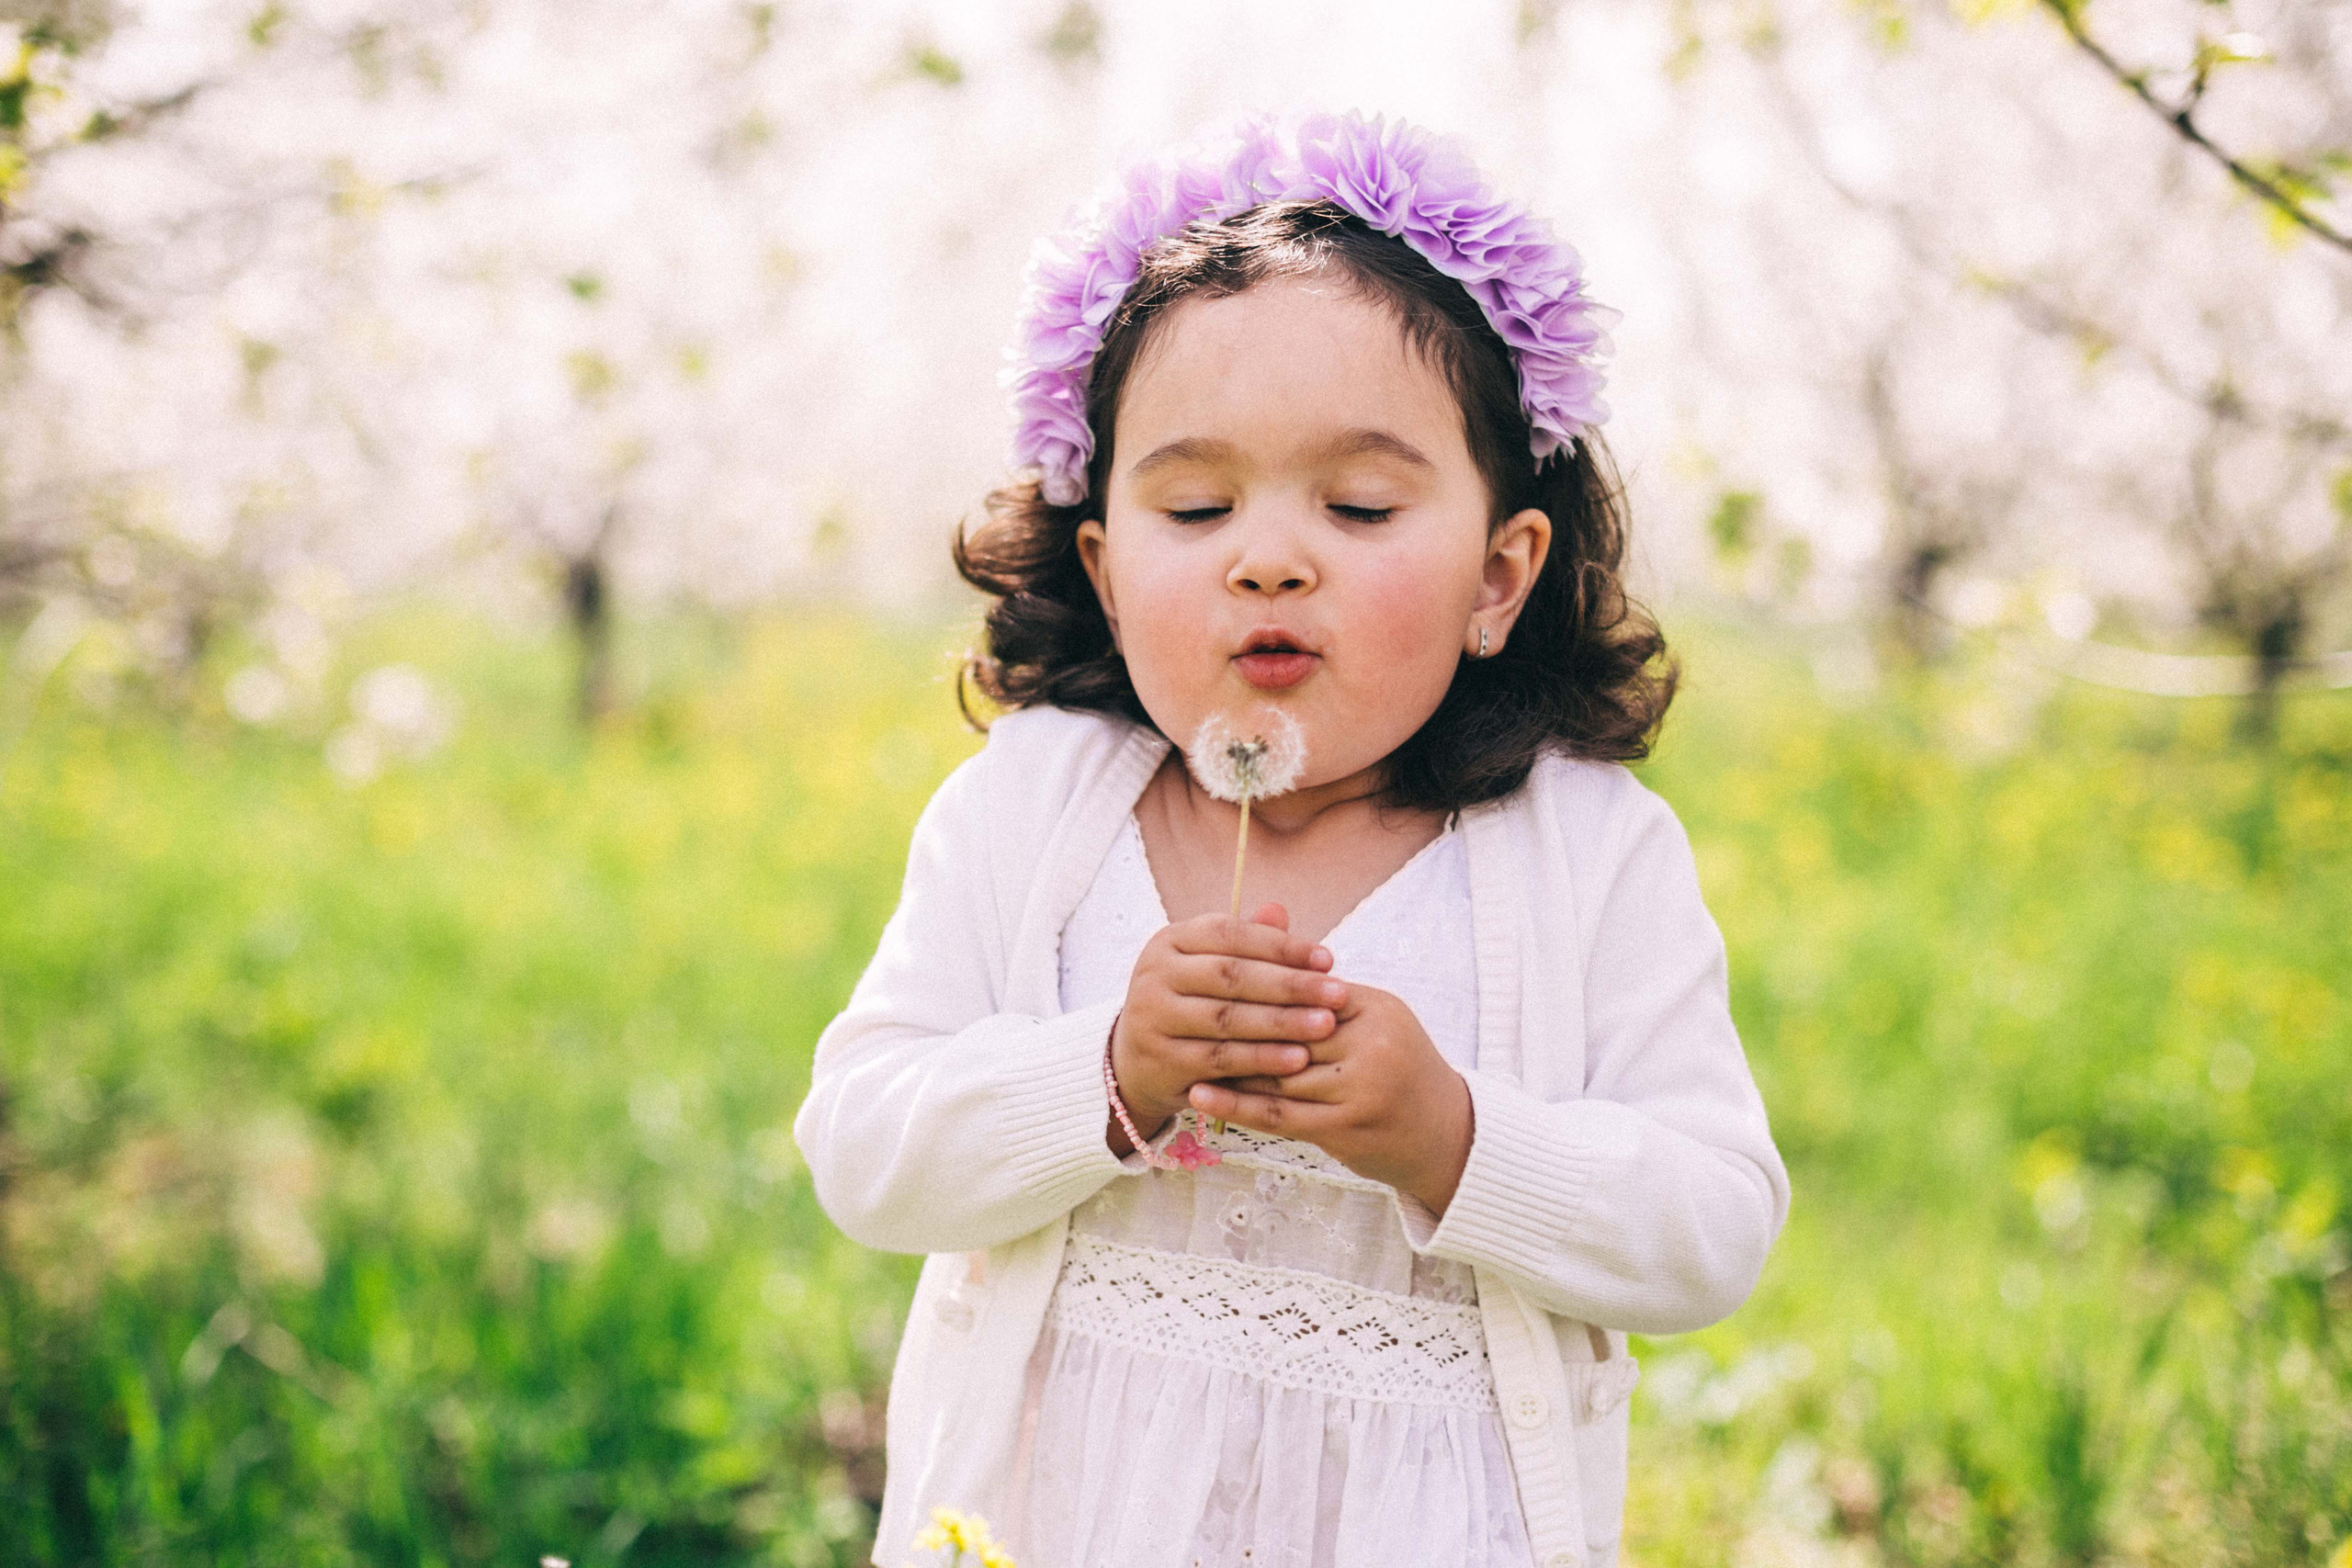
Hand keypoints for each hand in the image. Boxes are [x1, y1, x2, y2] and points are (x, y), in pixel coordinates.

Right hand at [1107, 902, 1344, 1149]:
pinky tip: (1298, 1059)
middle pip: (1231, 976)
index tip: (1328, 959)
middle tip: (1338, 993)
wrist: (1136, 1061)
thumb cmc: (1189, 1003)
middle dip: (1290, 984)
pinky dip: (1262, 1059)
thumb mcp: (1210, 967)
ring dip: (1283, 1023)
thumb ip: (1246, 942)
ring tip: (1326, 1024)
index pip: (1231, 934)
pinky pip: (1220, 1058)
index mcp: (1169, 940)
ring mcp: (1152, 1018)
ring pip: (1227, 1018)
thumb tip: (1280, 910)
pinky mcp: (1160, 1060)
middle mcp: (1154, 974)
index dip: (1281, 946)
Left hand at [1187, 980, 1474, 1214]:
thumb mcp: (1371, 1019)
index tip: (1207, 979)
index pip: (1305, 991)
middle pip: (1289, 1029)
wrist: (1445, 1133)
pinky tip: (1200, 1094)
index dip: (1257, 987)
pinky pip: (1279, 1114)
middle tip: (1183, 1014)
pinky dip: (1234, 1105)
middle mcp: (1374, 1044)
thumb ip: (1321, 992)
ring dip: (1227, 1064)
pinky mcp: (1347, 1128)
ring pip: (1279, 1072)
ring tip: (1180, 1051)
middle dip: (1237, 1024)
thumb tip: (1264, 937)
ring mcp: (1363, 1089)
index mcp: (1378, 1008)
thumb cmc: (1397, 1068)